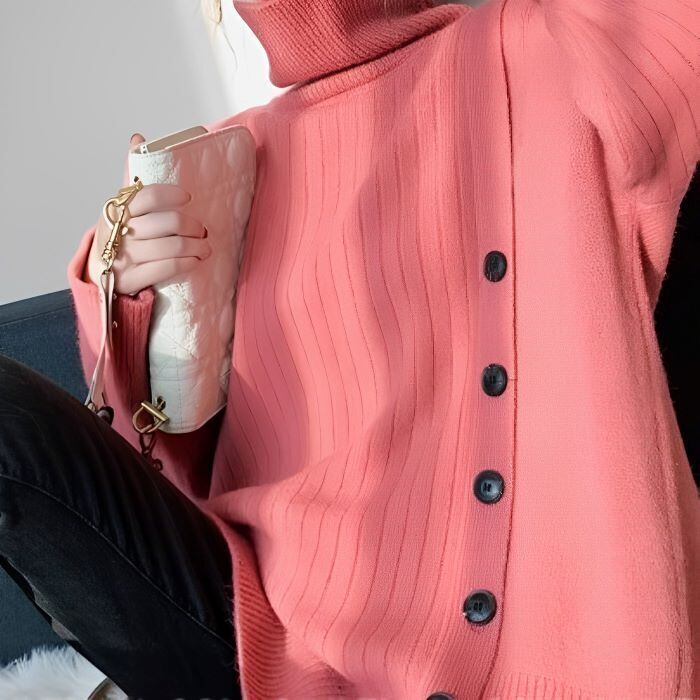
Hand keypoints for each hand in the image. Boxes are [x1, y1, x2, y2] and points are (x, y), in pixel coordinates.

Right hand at [83, 133, 210, 295]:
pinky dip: (186, 263)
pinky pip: (166, 268)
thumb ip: (132, 178)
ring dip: (196, 247)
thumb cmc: (120, 234)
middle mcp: (118, 231)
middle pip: (166, 222)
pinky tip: (195, 260)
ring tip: (205, 247)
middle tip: (202, 230)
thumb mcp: (122, 206)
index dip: (171, 195)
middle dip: (192, 225)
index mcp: (117, 208)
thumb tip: (138, 138)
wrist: (100, 274)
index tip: (188, 197)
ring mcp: (123, 256)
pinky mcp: (130, 279)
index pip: (147, 195)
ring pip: (171, 246)